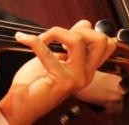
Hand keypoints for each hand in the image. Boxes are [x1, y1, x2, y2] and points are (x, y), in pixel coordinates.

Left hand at [0, 20, 116, 124]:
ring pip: (78, 41)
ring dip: (56, 32)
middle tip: (59, 36)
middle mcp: (86, 75)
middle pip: (100, 40)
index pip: (107, 44)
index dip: (89, 31)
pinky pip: (48, 52)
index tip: (69, 33)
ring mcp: (76, 78)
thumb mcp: (57, 56)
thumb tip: (85, 24)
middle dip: (79, 29)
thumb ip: (71, 42)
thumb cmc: (35, 83)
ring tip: (41, 39)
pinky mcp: (62, 81)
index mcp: (87, 69)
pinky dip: (34, 41)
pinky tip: (23, 39)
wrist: (21, 105)